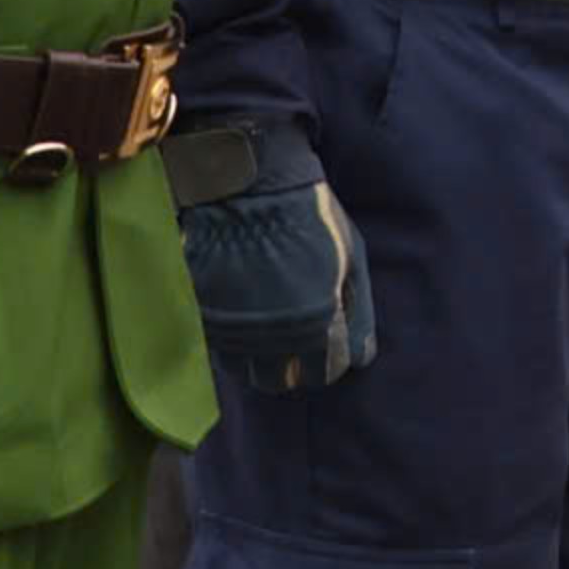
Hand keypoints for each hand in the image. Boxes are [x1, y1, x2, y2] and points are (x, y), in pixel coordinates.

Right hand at [171, 124, 377, 387]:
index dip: (332, 359)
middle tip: (302, 343)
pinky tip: (248, 325)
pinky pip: (224, 354)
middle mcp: (274, 335)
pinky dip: (238, 348)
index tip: (331, 345)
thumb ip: (359, 309)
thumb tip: (362, 356)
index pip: (327, 371)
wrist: (248, 186)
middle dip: (299, 367)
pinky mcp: (206, 320)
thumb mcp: (351, 255)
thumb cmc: (310, 215)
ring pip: (252, 374)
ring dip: (266, 361)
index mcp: (317, 320)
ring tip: (273, 334)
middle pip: (287, 382)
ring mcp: (236, 331)